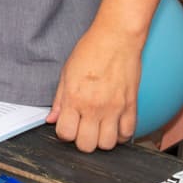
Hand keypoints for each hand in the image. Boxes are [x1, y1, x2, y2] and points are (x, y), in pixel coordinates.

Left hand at [48, 21, 143, 151]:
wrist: (117, 38)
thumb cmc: (91, 50)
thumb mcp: (66, 73)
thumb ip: (59, 99)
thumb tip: (52, 118)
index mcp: (75, 98)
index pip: (66, 133)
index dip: (65, 133)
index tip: (68, 126)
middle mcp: (94, 107)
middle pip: (87, 145)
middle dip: (82, 140)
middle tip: (83, 128)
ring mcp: (114, 108)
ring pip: (107, 144)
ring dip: (101, 140)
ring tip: (98, 128)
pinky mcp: (131, 106)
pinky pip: (127, 133)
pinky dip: (120, 134)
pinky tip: (114, 125)